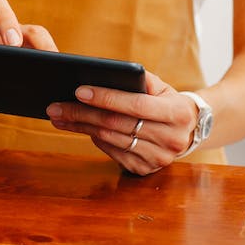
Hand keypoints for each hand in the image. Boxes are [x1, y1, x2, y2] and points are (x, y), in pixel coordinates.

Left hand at [45, 72, 198, 175]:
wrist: (189, 130)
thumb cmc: (167, 101)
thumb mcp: (161, 86)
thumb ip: (138, 79)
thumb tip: (103, 74)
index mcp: (177, 113)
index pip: (136, 105)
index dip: (106, 98)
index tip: (79, 90)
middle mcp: (171, 139)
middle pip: (117, 124)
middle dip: (82, 113)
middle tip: (55, 105)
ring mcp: (158, 158)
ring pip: (110, 139)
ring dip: (80, 127)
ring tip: (60, 115)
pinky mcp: (145, 170)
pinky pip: (112, 152)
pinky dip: (93, 138)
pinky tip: (79, 127)